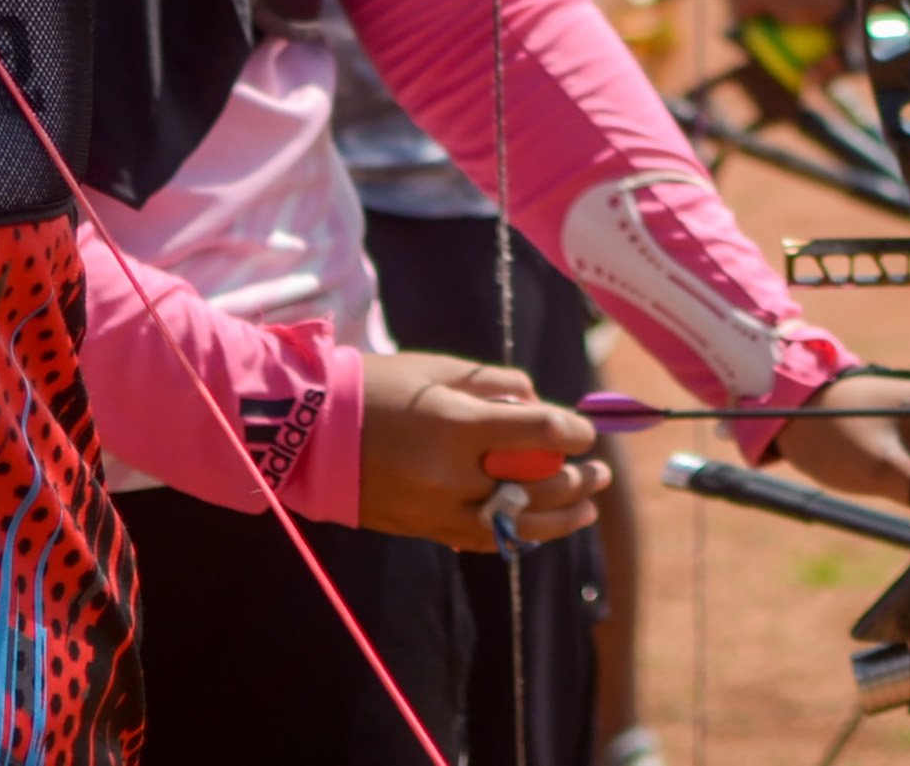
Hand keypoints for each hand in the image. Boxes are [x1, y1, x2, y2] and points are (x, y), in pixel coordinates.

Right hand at [356, 351, 606, 550]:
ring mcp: (435, 510)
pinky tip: (538, 527)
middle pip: (535, 486)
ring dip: (559, 520)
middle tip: (601, 472)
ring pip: (515, 527)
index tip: (588, 431)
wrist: (308, 434)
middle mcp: (449, 474)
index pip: (540, 434)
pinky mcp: (422, 530)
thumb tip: (538, 403)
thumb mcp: (439, 369)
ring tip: (586, 511)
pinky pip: (480, 540)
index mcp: (455, 426)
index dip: (575, 432)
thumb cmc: (378, 386)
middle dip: (577, 479)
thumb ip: (495, 384)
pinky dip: (514, 534)